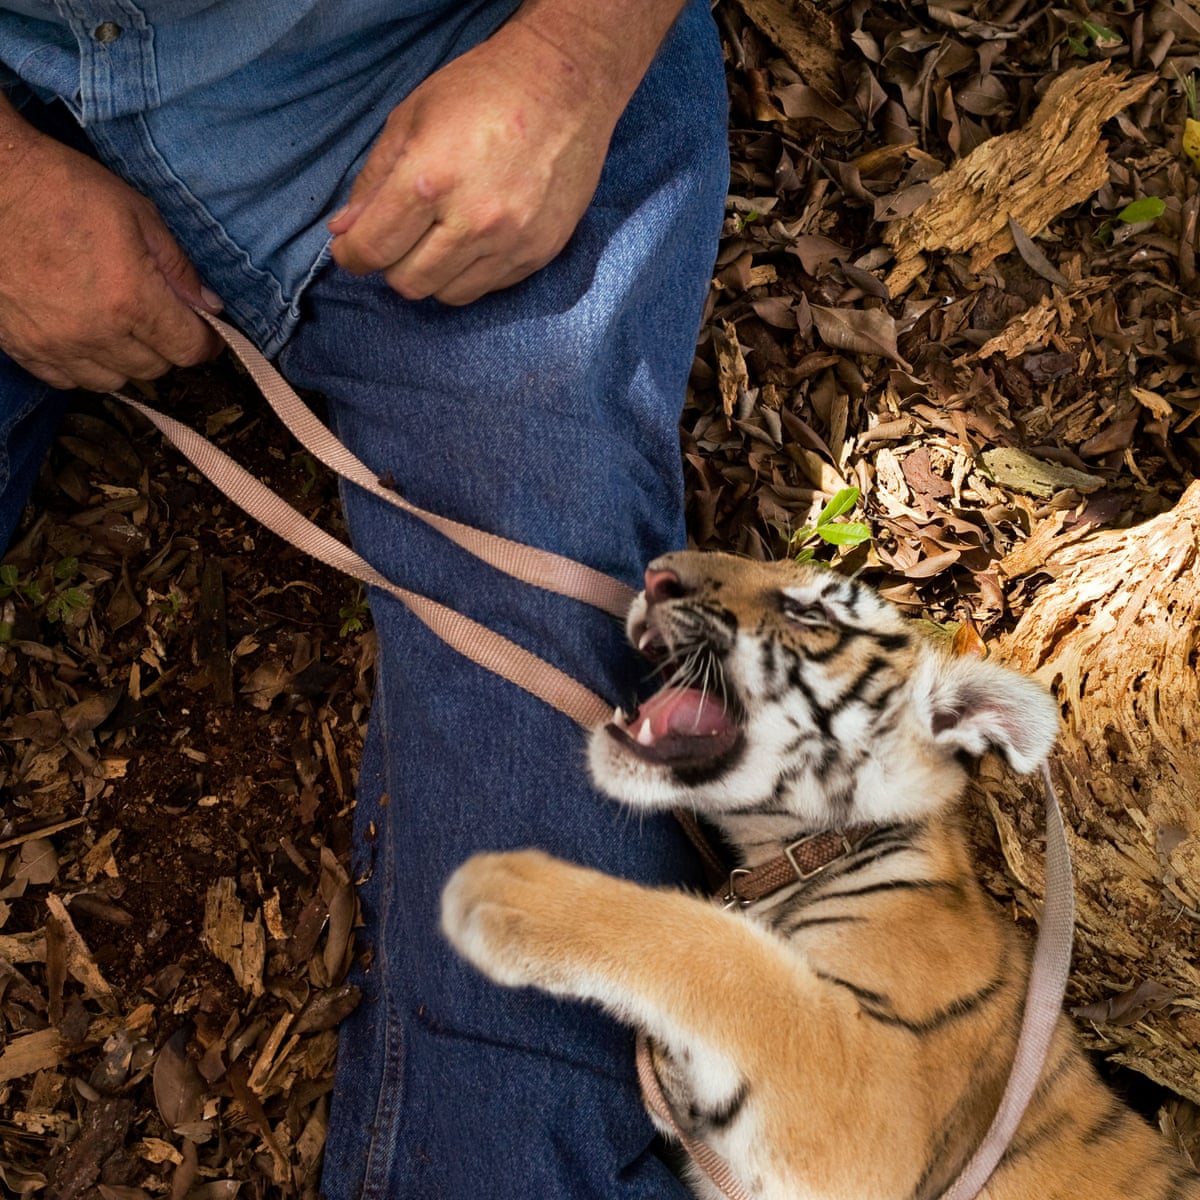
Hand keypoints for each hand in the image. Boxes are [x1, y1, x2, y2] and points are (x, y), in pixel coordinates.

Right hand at [0, 117, 222, 391]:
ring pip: (113, 381)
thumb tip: (209, 307)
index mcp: (131, 299)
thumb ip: (178, 268)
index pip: (188, 350)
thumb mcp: (138, 214)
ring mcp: (55, 344)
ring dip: (125, 360)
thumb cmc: (62, 187)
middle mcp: (95, 332)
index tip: (205, 331)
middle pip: (154, 369)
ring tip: (119, 326)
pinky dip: (84, 365)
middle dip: (165, 346)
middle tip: (158, 317)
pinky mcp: (22, 347)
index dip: (205, 342)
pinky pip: (68, 380)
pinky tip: (84, 335)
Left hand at [327, 19, 617, 305]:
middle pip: (409, 283)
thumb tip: (344, 231)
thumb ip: (374, 181)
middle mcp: (472, 220)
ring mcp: (510, 241)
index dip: (353, 254)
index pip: (373, 247)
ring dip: (433, 273)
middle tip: (399, 238)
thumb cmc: (483, 92)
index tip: (352, 248)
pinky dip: (470, 272)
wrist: (566, 86)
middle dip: (393, 264)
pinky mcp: (538, 253)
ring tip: (438, 238)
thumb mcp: (412, 118)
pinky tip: (474, 238)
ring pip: (448, 294)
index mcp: (429, 179)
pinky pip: (488, 287)